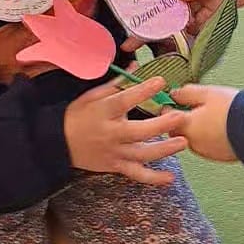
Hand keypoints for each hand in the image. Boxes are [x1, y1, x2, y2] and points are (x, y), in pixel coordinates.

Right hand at [64, 76, 186, 186]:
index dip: (143, 90)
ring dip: (164, 149)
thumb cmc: (78, 115)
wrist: (59, 143)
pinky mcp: (115, 166)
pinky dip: (153, 178)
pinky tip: (170, 178)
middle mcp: (111, 134)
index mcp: (104, 112)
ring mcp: (114, 152)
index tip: (161, 81)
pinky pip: (137, 174)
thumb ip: (117, 83)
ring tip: (183, 142)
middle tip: (180, 117)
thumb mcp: (94, 95)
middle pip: (138, 131)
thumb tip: (136, 65)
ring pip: (142, 154)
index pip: (125, 100)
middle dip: (161, 125)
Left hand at [171, 85, 239, 163]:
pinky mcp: (219, 157)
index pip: (165, 116)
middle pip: (179, 130)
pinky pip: (208, 145)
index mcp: (186, 126)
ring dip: (198, 129)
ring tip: (213, 115)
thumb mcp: (208, 93)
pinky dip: (210, 137)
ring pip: (194, 138)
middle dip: (184, 119)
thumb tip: (175, 94)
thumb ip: (187, 93)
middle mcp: (192, 142)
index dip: (169, 106)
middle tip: (195, 106)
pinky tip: (221, 127)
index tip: (174, 99)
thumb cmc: (233, 110)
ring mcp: (206, 152)